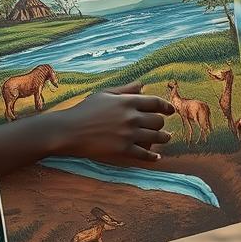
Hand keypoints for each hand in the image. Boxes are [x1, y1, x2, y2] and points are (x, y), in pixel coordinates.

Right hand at [54, 81, 174, 162]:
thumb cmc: (86, 110)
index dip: (166, 106)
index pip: (155, 102)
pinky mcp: (123, 150)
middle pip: (158, 120)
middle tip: (163, 126)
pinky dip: (153, 156)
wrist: (70, 130)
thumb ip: (126, 90)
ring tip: (166, 138)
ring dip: (163, 138)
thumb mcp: (105, 94)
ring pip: (156, 137)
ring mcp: (128, 134)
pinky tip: (156, 157)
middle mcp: (131, 117)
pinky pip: (144, 154)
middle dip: (162, 123)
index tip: (171, 110)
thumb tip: (142, 84)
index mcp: (127, 101)